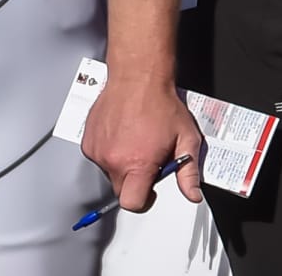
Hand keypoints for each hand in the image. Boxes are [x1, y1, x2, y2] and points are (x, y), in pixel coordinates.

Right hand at [81, 74, 204, 211]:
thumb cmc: (161, 103)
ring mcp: (98, 151)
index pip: (132, 203)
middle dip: (135, 180)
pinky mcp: (88, 142)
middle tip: (147, 158)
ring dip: (122, 164)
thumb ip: (189, 172)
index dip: (143, 200)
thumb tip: (192, 194)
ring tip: (135, 140)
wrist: (137, 77)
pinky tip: (122, 134)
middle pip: (121, 190)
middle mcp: (114, 160)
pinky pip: (99, 157)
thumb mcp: (186, 138)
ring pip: (110, 172)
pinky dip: (110, 151)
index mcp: (138, 164)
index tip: (150, 189)